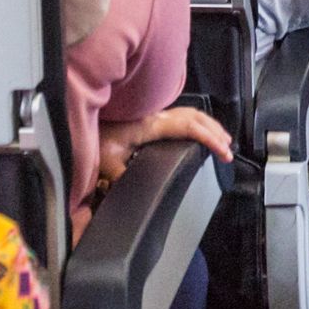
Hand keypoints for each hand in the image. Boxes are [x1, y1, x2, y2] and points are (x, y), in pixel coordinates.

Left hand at [95, 103, 234, 190]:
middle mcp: (157, 115)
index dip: (210, 137)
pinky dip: (196, 122)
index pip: (189, 126)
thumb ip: (124, 178)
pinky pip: (180, 115)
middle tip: (228, 150)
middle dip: (216, 132)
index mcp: (152, 124)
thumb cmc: (94, 136)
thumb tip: (135, 195)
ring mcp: (154, 113)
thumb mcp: (107, 162)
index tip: (224, 151)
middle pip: (196, 116)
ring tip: (221, 139)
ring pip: (190, 113)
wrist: (80, 116)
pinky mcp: (149, 116)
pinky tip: (196, 131)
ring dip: (208, 125)